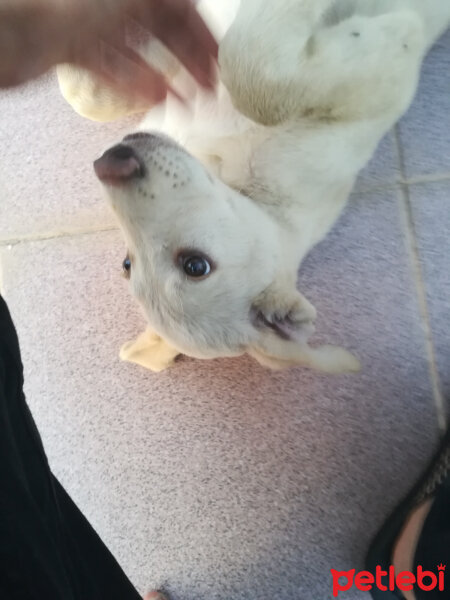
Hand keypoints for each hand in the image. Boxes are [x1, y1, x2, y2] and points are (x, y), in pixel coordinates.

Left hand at [0, 0, 217, 102]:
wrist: (8, 34)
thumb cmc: (65, 9)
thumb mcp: (124, 4)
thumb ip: (162, 9)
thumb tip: (192, 10)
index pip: (178, 6)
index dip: (201, 33)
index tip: (219, 62)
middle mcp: (114, 2)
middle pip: (162, 28)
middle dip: (188, 58)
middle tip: (209, 90)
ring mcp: (92, 23)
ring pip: (140, 50)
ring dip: (166, 77)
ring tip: (187, 103)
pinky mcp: (75, 48)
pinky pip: (113, 67)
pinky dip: (135, 84)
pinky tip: (155, 100)